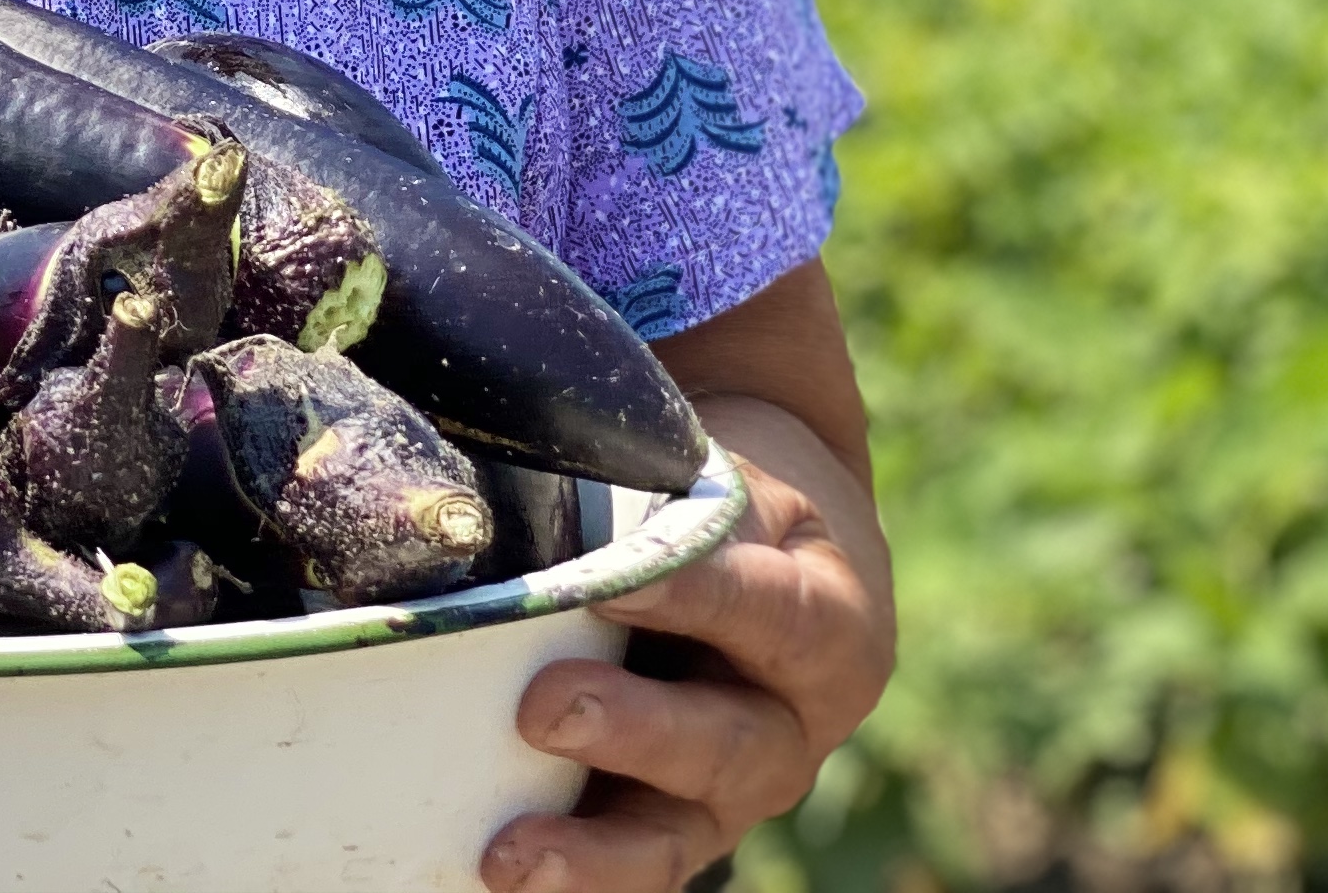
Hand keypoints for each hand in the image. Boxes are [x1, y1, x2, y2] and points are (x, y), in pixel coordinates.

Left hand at [479, 397, 894, 892]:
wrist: (781, 566)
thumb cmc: (735, 511)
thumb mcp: (725, 481)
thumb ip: (663, 492)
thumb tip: (531, 476)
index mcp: (825, 623)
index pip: (766, 610)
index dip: (690, 596)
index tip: (606, 581)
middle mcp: (790, 724)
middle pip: (725, 743)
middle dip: (634, 732)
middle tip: (545, 710)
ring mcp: (735, 792)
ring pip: (678, 833)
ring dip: (592, 849)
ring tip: (512, 852)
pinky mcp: (676, 829)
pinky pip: (631, 868)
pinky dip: (575, 880)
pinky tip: (502, 877)